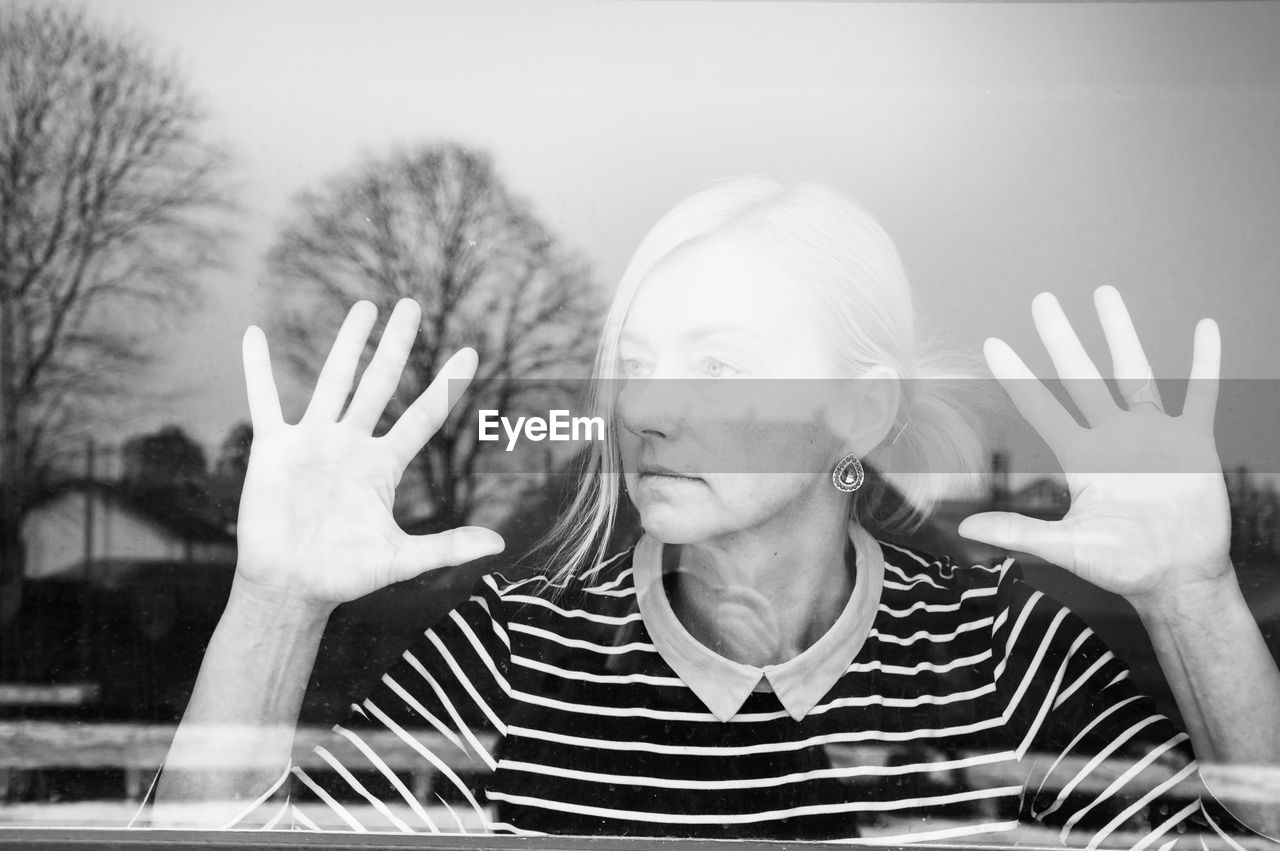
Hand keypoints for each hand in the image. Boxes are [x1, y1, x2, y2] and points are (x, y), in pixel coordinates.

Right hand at [233, 298, 504, 610]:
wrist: (289, 587)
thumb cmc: (344, 576)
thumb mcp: (401, 560)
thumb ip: (447, 547)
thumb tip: (498, 543)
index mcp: (384, 466)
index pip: (423, 415)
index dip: (447, 386)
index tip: (471, 352)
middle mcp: (352, 445)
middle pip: (379, 382)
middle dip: (396, 345)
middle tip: (411, 305)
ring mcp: (313, 442)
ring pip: (333, 381)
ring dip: (347, 343)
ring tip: (365, 307)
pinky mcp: (273, 449)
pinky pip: (263, 400)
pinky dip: (256, 368)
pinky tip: (253, 334)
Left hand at [958, 286, 1231, 609]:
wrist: (1179, 578)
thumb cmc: (1122, 568)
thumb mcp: (1066, 549)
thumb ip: (1019, 533)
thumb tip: (965, 528)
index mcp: (1080, 458)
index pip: (1040, 407)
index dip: (1017, 377)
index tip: (993, 343)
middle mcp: (1111, 438)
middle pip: (1081, 376)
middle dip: (1061, 338)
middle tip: (1042, 300)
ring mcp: (1152, 436)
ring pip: (1133, 371)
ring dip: (1120, 332)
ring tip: (1104, 293)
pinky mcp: (1193, 442)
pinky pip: (1201, 393)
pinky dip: (1205, 361)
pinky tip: (1206, 328)